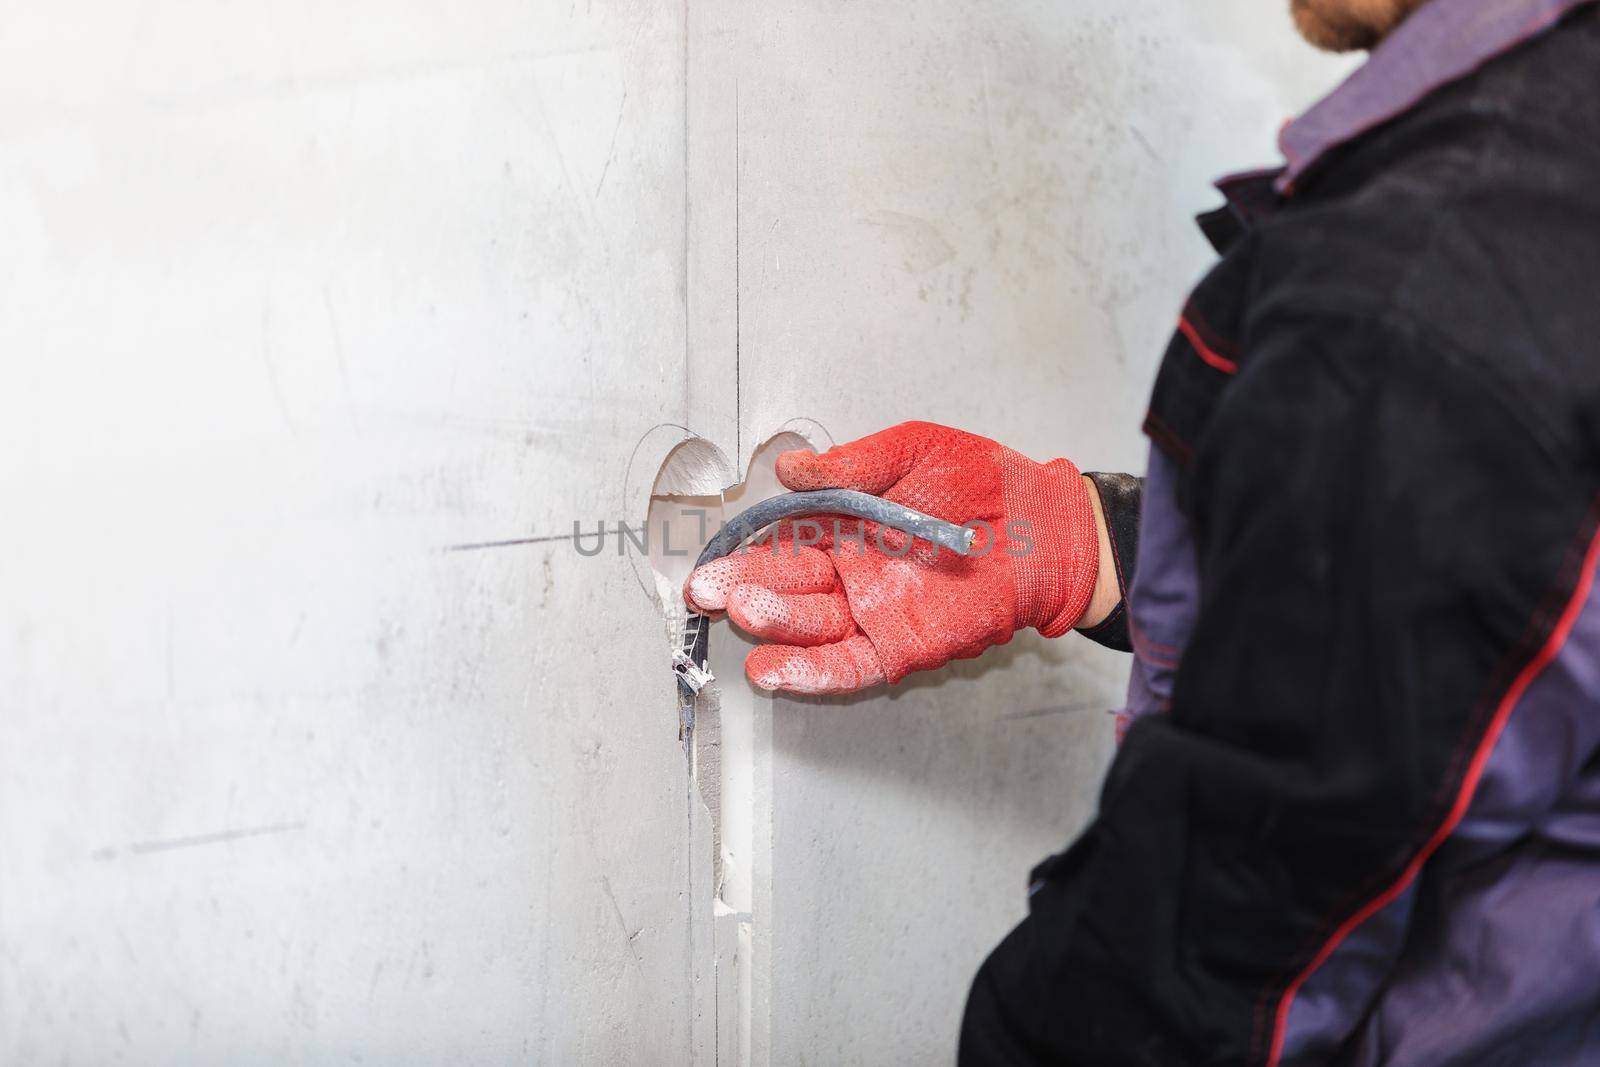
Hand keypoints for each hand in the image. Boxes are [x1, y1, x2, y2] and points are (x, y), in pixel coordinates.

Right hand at [683, 421, 1101, 694]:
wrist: (1045, 525)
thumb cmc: (984, 481)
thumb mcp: (910, 451)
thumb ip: (849, 465)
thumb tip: (788, 469)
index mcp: (847, 526)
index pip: (784, 541)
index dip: (747, 551)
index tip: (712, 557)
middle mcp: (852, 573)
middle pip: (787, 586)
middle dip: (744, 588)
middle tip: (706, 590)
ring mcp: (874, 612)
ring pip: (811, 626)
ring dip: (773, 626)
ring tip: (740, 614)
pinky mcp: (901, 645)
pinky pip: (847, 666)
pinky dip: (809, 673)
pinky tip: (769, 672)